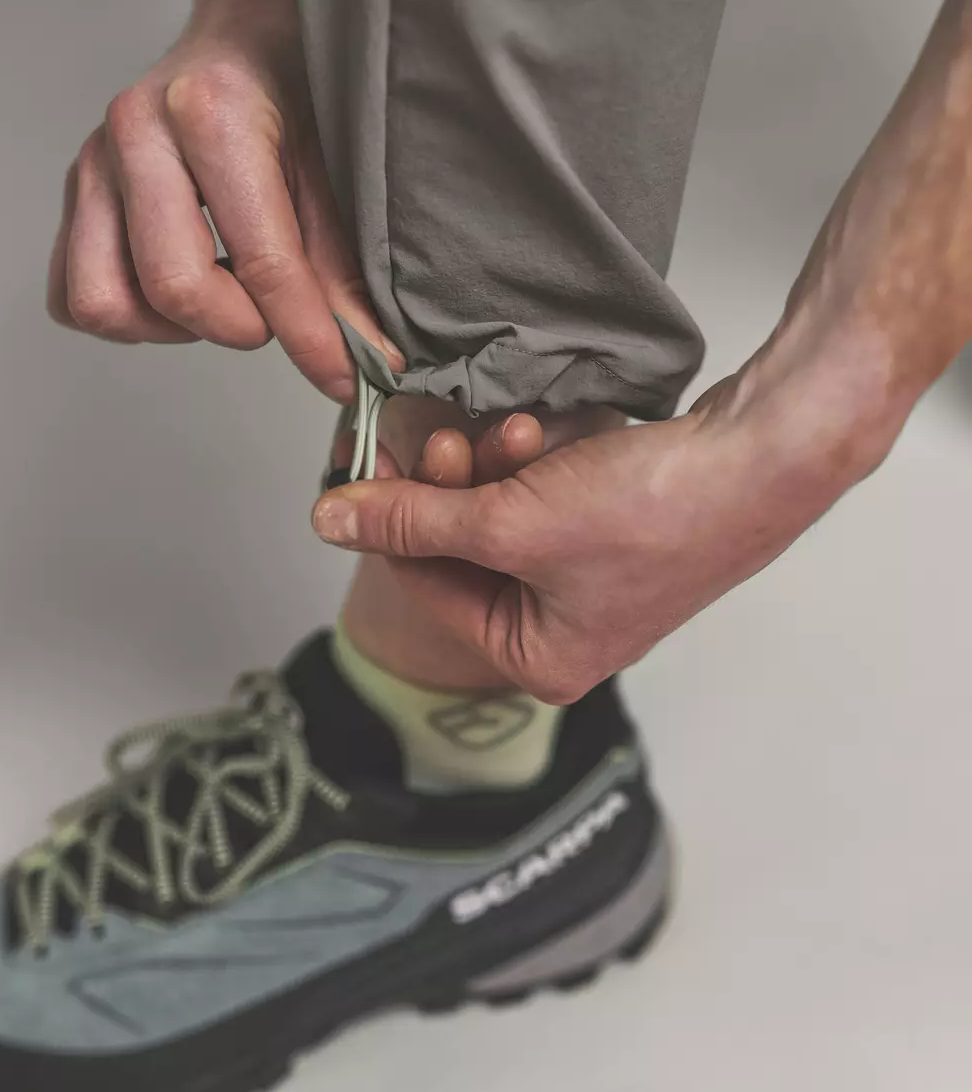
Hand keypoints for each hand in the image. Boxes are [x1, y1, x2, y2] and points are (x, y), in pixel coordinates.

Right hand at [47, 23, 400, 402]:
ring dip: (173, 325)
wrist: (244, 21)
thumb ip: (342, 267)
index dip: (308, 335)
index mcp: (209, 114)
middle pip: (173, 288)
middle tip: (274, 309)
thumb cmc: (293, 84)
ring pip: (104, 301)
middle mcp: (136, 133)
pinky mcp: (74, 191)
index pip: (261, 261)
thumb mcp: (334, 165)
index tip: (345, 375)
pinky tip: (178, 287)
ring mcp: (93, 162)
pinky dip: (127, 314)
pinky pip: (71, 294)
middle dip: (239, 325)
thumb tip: (365, 359)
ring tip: (223, 295)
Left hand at [311, 363, 894, 701]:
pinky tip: (540, 433)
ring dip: (491, 465)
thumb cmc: (655, 512)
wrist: (762, 458)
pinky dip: (530, 463)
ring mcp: (591, 581)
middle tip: (447, 437)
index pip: (425, 586)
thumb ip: (412, 521)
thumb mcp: (508, 520)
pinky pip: (540, 496)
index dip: (392, 520)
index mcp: (538, 660)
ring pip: (499, 514)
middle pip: (461, 549)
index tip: (368, 462)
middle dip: (453, 485)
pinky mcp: (614, 531)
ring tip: (513, 431)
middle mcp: (563, 631)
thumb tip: (330, 522)